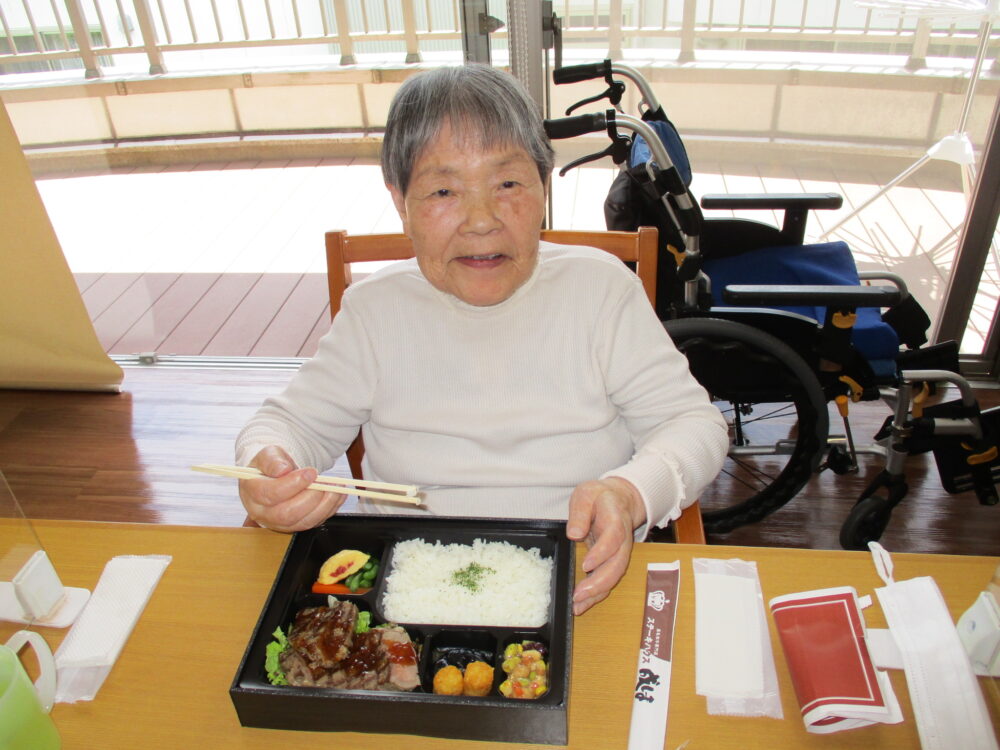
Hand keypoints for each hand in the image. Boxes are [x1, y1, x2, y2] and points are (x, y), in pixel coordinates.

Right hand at [239, 446, 345, 531]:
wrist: (276, 473)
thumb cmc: (271, 464)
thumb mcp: (269, 454)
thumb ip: (272, 460)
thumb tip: (282, 470)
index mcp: (251, 492)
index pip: (270, 494)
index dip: (293, 484)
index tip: (311, 472)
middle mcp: (262, 512)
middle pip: (286, 514)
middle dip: (310, 498)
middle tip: (324, 483)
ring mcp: (278, 523)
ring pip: (303, 522)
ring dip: (324, 506)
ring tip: (335, 488)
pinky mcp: (295, 526)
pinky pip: (314, 523)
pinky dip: (329, 510)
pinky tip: (336, 495)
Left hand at [566, 477, 645, 615]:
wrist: (620, 499)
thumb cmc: (600, 497)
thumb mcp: (586, 494)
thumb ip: (580, 512)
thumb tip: (574, 533)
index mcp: (615, 520)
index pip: (613, 538)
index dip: (601, 553)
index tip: (586, 565)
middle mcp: (622, 540)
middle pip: (617, 564)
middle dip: (599, 582)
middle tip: (579, 594)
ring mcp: (619, 552)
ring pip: (614, 576)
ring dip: (597, 593)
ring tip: (577, 606)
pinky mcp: (612, 561)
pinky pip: (607, 579)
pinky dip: (596, 595)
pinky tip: (581, 605)